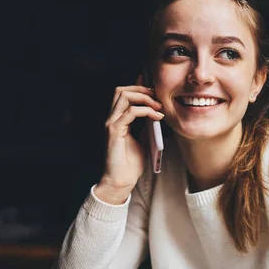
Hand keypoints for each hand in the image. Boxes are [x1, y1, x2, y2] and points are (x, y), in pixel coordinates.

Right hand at [95, 75, 163, 203]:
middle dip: (142, 89)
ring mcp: (111, 123)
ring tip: (158, 106)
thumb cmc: (130, 164)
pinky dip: (146, 111)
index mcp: (117, 119)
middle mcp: (112, 119)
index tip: (156, 89)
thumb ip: (147, 127)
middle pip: (121, 90)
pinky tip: (156, 117)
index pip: (124, 94)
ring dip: (144, 98)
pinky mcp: (114, 131)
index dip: (139, 87)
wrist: (121, 181)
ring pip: (124, 96)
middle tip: (158, 98)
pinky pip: (130, 112)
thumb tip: (158, 114)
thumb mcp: (143, 140)